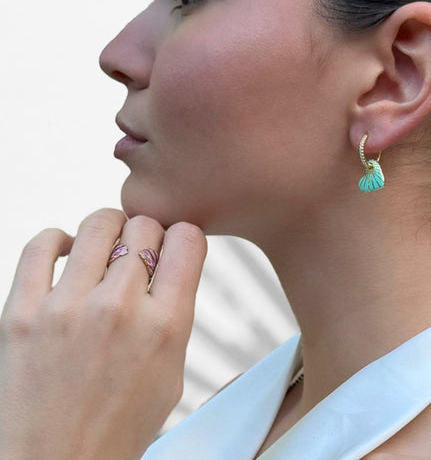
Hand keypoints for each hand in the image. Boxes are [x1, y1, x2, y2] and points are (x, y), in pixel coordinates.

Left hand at [0, 209, 206, 459]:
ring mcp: (68, 308)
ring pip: (99, 224)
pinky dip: (56, 240)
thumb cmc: (116, 427)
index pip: (187, 239)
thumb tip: (169, 264)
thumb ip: (174, 313)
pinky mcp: (21, 313)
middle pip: (145, 226)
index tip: (174, 247)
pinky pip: (41, 244)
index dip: (184, 238)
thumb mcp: (172, 372)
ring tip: (104, 250)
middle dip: (147, 236)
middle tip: (137, 256)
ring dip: (108, 231)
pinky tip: (66, 255)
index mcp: (165, 326)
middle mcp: (120, 309)